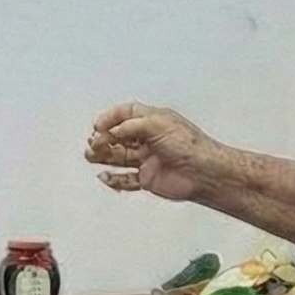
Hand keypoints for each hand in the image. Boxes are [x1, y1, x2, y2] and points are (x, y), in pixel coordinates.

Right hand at [85, 102, 223, 203]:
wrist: (204, 172)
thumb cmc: (190, 145)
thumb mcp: (158, 124)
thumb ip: (131, 126)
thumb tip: (111, 131)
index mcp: (153, 121)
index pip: (125, 114)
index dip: (110, 118)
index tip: (98, 125)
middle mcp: (148, 139)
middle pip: (117, 136)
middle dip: (102, 138)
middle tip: (94, 142)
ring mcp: (147, 159)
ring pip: (118, 157)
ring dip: (102, 156)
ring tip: (91, 155)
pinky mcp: (147, 179)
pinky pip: (125, 180)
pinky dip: (113, 179)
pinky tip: (104, 176)